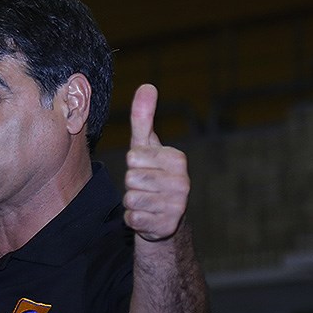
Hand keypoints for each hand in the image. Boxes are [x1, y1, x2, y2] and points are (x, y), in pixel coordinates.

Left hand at [123, 85, 189, 241]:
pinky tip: (146, 215)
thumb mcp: (145, 145)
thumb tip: (147, 86)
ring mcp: (176, 206)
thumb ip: (143, 117)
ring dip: (131, 201)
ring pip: (130, 198)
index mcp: (177, 160)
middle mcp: (182, 183)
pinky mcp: (165, 227)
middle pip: (131, 178)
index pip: (134, 156)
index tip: (145, 167)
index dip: (133, 163)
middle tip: (144, 186)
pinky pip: (132, 218)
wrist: (163, 216)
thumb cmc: (151, 173)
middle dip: (131, 183)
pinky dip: (133, 218)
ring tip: (145, 200)